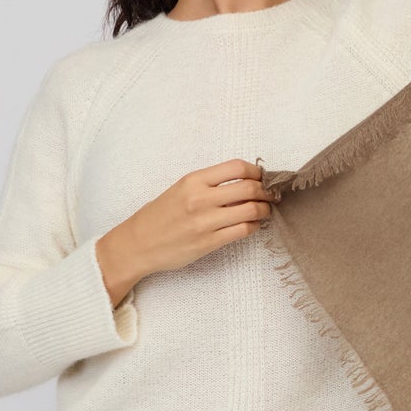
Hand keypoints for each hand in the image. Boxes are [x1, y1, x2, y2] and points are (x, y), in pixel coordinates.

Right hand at [94, 158, 276, 303]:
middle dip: (267, 191)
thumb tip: (244, 181)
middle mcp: (200, 198)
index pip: (237, 167)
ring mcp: (205, 222)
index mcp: (193, 180)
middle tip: (272, 195)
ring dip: (265, 210)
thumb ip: (209, 184)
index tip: (262, 177)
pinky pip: (243, 231)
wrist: (139, 243)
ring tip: (266, 210)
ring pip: (251, 210)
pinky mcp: (208, 243)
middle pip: (249, 188)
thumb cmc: (160, 215)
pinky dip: (254, 226)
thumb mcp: (181, 189)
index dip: (257, 171)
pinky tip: (253, 225)